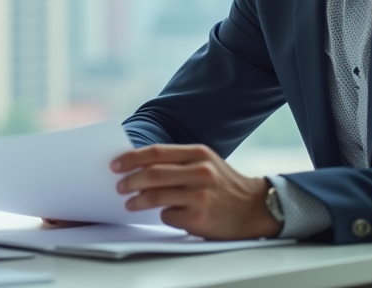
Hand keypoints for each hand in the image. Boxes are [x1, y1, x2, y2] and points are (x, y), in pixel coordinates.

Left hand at [112, 144, 278, 239]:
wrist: (255, 208)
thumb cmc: (224, 184)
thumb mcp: (206, 162)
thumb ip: (178, 161)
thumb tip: (139, 165)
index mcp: (199, 154)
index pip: (157, 152)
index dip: (132, 158)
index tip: (116, 164)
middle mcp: (201, 172)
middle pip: (153, 174)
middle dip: (130, 180)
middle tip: (119, 186)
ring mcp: (200, 196)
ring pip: (156, 197)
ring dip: (138, 201)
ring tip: (130, 203)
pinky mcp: (199, 218)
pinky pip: (168, 216)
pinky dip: (163, 215)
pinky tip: (168, 214)